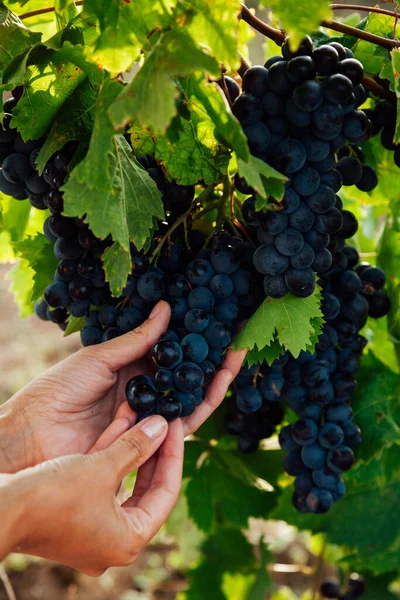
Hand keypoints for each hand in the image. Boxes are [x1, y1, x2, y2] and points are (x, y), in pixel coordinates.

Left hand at [0, 301, 245, 472]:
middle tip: (237, 341)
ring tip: (235, 359)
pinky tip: (215, 387)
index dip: (193, 339)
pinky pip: (180, 425)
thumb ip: (138, 340)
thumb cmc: (59, 390)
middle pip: (185, 376)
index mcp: (130, 366)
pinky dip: (198, 408)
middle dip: (212, 360)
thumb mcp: (100, 358)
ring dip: (213, 381)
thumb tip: (166, 308)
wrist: (34, 435)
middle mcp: (143, 390)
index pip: (169, 352)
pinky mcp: (147, 440)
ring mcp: (146, 416)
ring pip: (189, 400)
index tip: (215, 323)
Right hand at [5, 415, 183, 574]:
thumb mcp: (101, 468)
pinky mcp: (74, 518)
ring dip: (133, 451)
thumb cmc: (52, 496)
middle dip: (155, 453)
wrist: (0, 506)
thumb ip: (136, 448)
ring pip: (124, 484)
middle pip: (147, 490)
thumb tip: (162, 427)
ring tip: (145, 418)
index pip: (166, 494)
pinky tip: (120, 426)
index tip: (176, 426)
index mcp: (127, 542)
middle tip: (165, 422)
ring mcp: (92, 532)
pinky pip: (103, 485)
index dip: (174, 455)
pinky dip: (111, 458)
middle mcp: (112, 542)